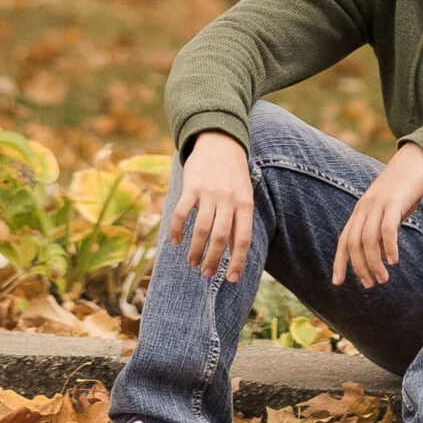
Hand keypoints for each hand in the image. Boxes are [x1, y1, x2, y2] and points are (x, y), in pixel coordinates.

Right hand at [168, 131, 254, 282]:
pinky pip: (182, 213)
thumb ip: (239, 222)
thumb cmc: (234, 176)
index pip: (243, 239)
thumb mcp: (243, 196)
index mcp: (245, 204)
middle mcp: (228, 199)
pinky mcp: (192, 187)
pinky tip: (177, 241)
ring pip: (202, 229)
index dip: (238, 262)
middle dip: (213, 260)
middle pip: (220, 238)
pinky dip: (178, 230)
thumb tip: (235, 255)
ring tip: (192, 262)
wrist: (220, 142)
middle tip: (206, 273)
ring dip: (195, 250)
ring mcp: (209, 193)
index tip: (231, 280)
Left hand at [332, 143, 422, 289]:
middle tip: (371, 284)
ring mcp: (378, 204)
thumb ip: (382, 233)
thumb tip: (380, 257)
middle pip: (354, 243)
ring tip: (383, 279)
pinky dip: (389, 247)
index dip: (339, 262)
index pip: (344, 240)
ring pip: (369, 239)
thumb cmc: (404, 192)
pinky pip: (387, 228)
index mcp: (360, 211)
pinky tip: (394, 261)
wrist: (416, 162)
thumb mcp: (389, 214)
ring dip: (374, 263)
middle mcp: (364, 207)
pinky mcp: (394, 201)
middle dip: (360, 267)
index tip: (337, 283)